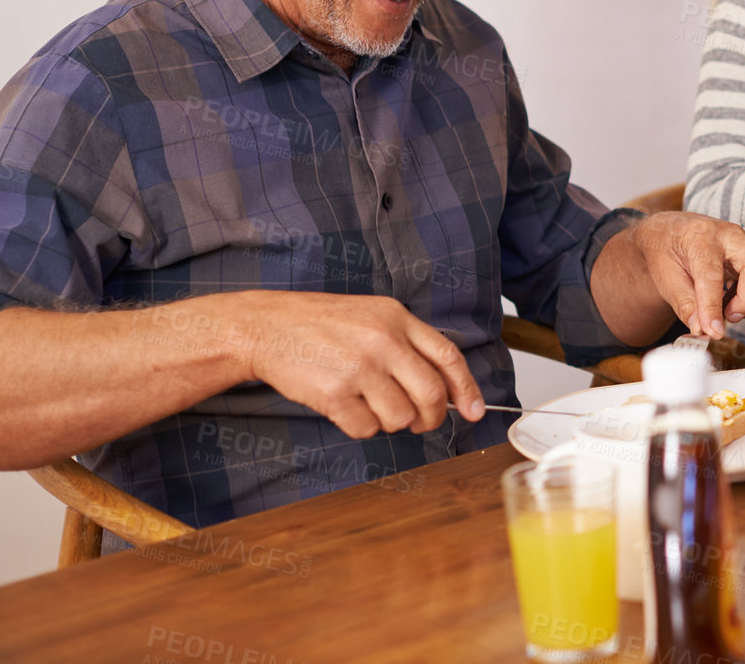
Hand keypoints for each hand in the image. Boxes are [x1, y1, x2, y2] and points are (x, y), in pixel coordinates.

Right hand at [241, 293, 484, 439]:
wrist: (267, 326)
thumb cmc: (322, 324)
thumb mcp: (373, 315)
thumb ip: (407, 343)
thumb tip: (444, 386)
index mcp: (397, 318)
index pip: (448, 356)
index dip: (467, 388)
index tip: (476, 410)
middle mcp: (383, 341)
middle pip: (431, 394)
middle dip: (432, 417)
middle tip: (422, 421)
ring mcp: (359, 367)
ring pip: (400, 417)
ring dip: (390, 422)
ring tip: (370, 404)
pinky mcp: (334, 393)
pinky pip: (366, 428)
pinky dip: (361, 427)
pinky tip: (347, 408)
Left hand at [628, 212, 744, 340]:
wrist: (674, 231)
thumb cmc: (668, 251)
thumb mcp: (666, 279)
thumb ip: (686, 306)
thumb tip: (703, 331)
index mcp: (700, 238)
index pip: (712, 275)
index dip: (713, 307)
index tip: (713, 331)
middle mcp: (730, 234)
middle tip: (726, 316)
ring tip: (726, 307)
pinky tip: (733, 298)